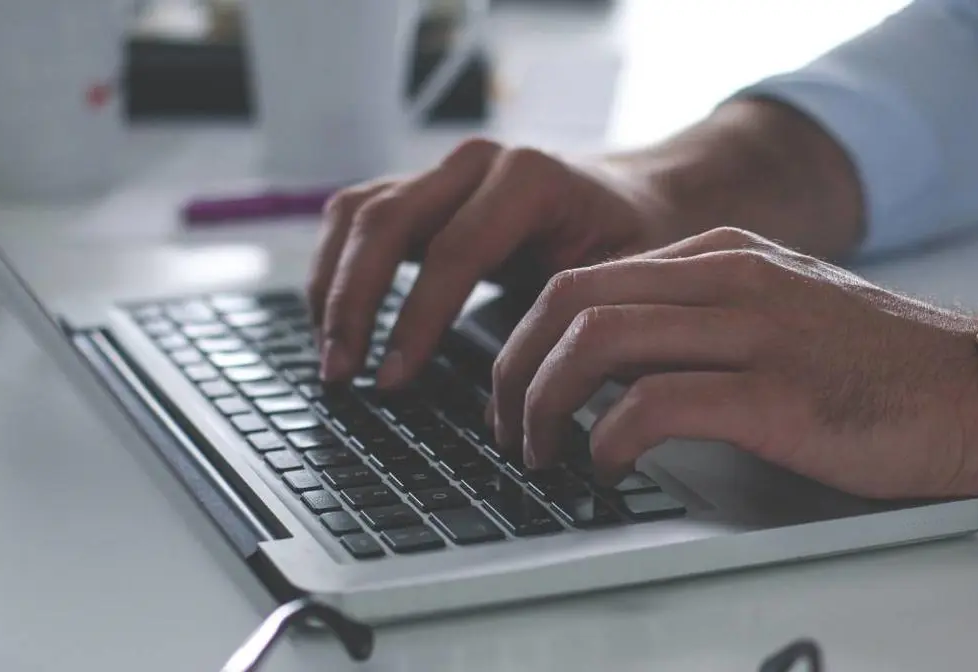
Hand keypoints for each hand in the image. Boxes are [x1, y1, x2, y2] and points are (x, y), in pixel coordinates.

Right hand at [307, 139, 682, 386]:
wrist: (647, 195)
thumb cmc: (640, 243)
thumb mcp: (627, 282)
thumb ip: (575, 327)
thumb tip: (518, 405)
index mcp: (532, 179)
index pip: (452, 251)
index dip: (415, 321)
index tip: (392, 380)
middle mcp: (479, 162)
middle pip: (387, 222)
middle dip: (352, 303)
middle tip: (341, 374)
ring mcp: (447, 170)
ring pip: (358, 212)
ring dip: (332, 285)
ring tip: (330, 356)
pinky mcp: (426, 187)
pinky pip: (359, 216)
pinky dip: (336, 266)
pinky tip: (333, 321)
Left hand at [490, 227, 977, 499]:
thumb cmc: (889, 369)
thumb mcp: (789, 309)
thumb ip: (713, 315)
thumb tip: (623, 362)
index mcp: (727, 255)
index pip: (587, 277)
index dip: (529, 340)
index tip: (516, 391)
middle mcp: (732, 279)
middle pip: (571, 300)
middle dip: (514, 368)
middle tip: (508, 428)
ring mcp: (753, 331)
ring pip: (596, 341)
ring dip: (544, 405)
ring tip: (543, 454)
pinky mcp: (775, 394)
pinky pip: (651, 403)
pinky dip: (606, 439)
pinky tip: (606, 467)